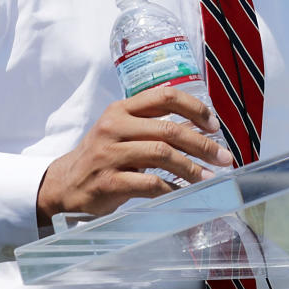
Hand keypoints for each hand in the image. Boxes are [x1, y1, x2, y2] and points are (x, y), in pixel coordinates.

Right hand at [35, 85, 233, 225]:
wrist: (64, 184)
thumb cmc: (103, 155)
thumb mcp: (125, 132)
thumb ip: (157, 126)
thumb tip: (201, 128)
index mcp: (122, 109)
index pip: (164, 96)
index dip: (194, 108)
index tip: (214, 125)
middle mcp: (114, 126)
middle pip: (168, 129)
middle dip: (202, 144)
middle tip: (223, 158)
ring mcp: (109, 154)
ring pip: (162, 155)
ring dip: (191, 168)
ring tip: (209, 178)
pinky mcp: (108, 181)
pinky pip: (149, 183)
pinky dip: (172, 188)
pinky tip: (183, 193)